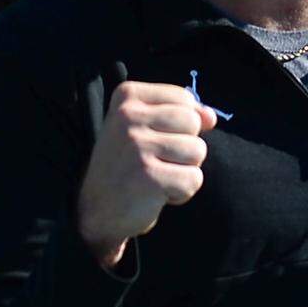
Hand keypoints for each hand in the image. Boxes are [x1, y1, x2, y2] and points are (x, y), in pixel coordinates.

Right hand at [76, 81, 215, 267]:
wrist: (96, 209)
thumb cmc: (127, 165)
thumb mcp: (147, 128)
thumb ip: (181, 114)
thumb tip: (211, 117)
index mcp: (127, 96)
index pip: (184, 99)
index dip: (181, 125)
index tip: (152, 139)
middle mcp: (128, 116)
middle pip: (193, 123)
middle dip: (185, 147)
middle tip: (155, 161)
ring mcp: (137, 146)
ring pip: (198, 151)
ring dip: (183, 170)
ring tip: (155, 176)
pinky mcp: (149, 176)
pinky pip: (193, 179)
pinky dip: (181, 192)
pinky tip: (156, 194)